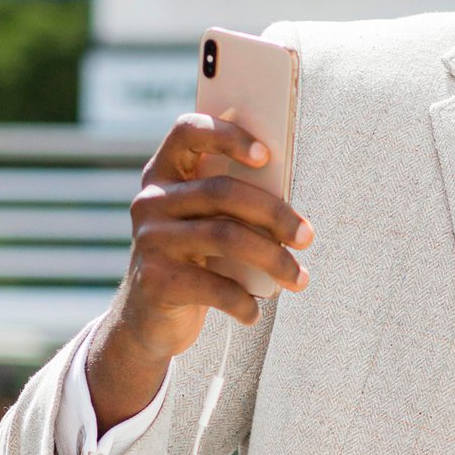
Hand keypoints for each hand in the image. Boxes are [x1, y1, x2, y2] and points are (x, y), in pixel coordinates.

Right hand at [86, 114, 312, 432]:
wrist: (147, 322)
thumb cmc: (194, 263)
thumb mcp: (205, 226)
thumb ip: (232, 207)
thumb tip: (291, 212)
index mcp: (163, 175)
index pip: (188, 132)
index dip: (227, 136)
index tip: (266, 155)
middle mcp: (149, 202)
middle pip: (223, 192)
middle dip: (275, 214)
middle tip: (307, 237)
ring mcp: (149, 240)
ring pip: (226, 236)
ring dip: (274, 260)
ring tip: (299, 279)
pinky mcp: (154, 281)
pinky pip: (215, 287)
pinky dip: (244, 302)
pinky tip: (254, 312)